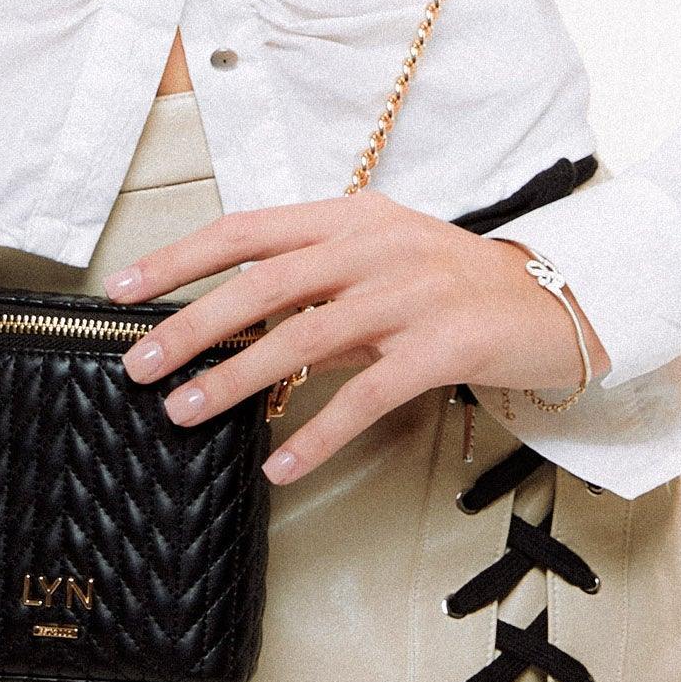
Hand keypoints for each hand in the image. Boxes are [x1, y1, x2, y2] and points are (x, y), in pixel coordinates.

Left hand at [102, 194, 609, 484]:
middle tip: (138, 365)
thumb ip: (315, 284)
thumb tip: (231, 319)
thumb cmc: (456, 284)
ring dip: (237, 378)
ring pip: (305, 336)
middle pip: (263, 282)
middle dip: (191, 324)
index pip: (248, 230)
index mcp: (351, 217)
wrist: (558, 299)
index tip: (122, 290)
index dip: (179, 258)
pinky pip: (367, 394)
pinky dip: (318, 433)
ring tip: (187, 412)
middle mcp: (376, 246)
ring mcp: (412, 294)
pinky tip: (282, 464)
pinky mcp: (446, 346)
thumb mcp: (382, 263)